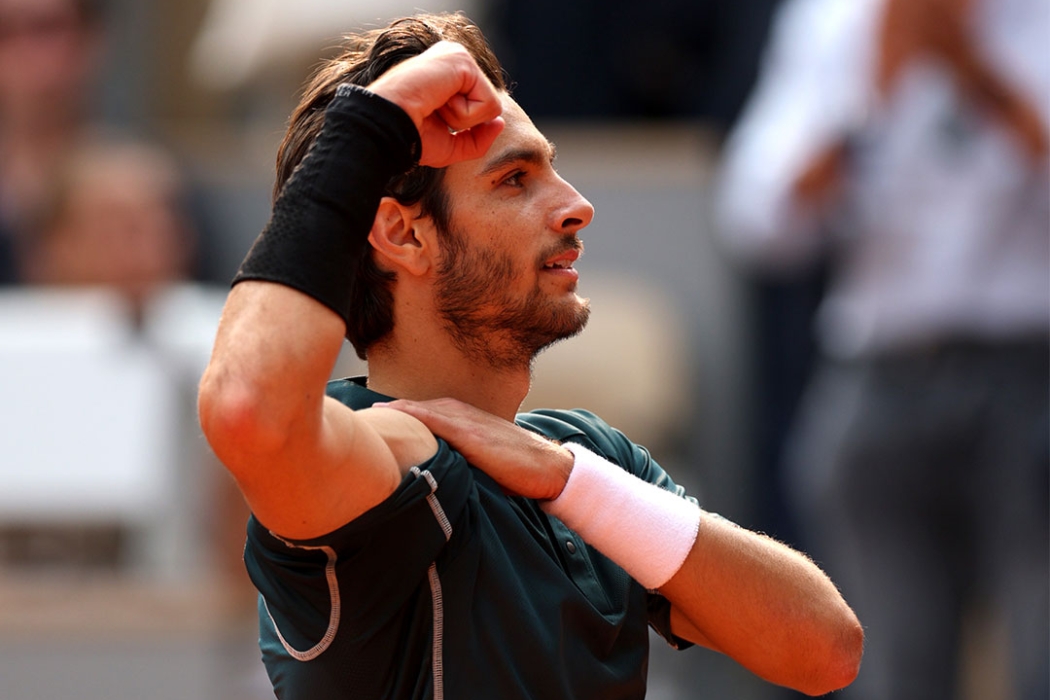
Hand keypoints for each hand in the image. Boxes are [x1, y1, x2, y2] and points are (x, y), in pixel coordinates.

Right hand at [367, 41, 504, 167]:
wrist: (388, 128)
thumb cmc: (411, 137)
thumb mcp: (449, 144)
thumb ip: (477, 137)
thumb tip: (500, 123)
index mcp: (447, 72)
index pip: (480, 105)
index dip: (463, 125)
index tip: (431, 117)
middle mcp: (454, 58)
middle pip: (488, 105)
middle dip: (464, 122)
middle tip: (432, 113)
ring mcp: (458, 56)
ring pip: (491, 104)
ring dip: (462, 118)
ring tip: (435, 107)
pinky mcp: (463, 62)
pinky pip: (488, 103)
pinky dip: (464, 115)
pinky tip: (439, 103)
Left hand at [374, 398, 572, 499]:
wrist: (548, 468)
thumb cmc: (516, 468)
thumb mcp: (480, 460)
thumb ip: (456, 460)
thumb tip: (432, 477)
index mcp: (460, 419)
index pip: (419, 413)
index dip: (395, 416)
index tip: (369, 420)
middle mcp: (459, 413)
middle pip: (414, 409)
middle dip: (388, 411)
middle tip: (358, 416)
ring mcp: (464, 421)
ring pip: (420, 411)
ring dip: (393, 411)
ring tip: (366, 415)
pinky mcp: (470, 433)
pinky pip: (434, 420)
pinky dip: (411, 415)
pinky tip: (390, 415)